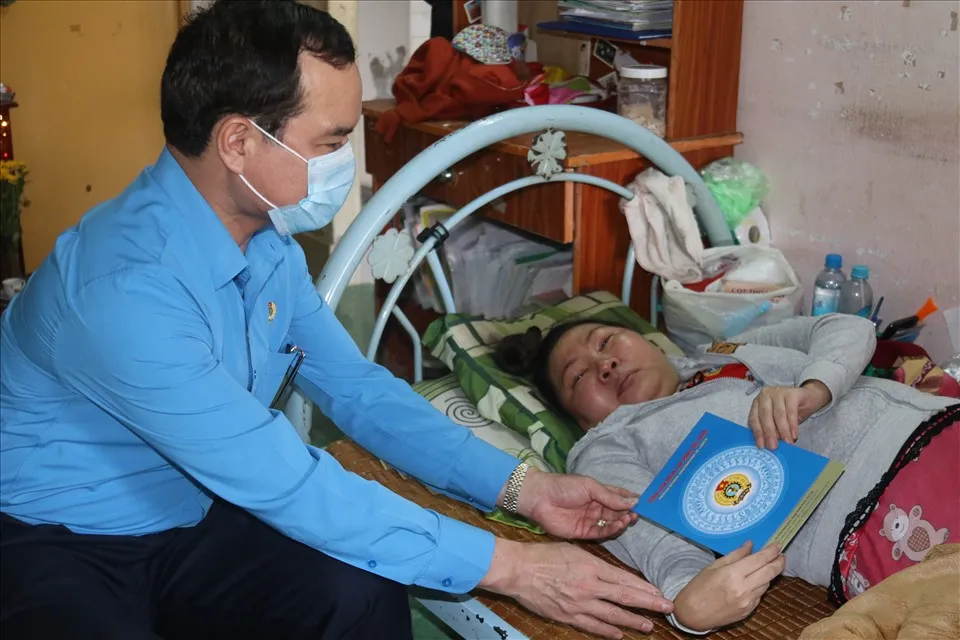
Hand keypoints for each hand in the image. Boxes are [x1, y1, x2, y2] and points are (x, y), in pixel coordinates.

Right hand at [480, 539, 673, 638]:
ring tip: (647, 626)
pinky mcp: (567, 616)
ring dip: (632, 621)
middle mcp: (589, 586)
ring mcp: (579, 604)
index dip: (644, 588)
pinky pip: (592, 626)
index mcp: (591, 566)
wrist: (519, 570)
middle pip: (625, 598)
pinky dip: (607, 631)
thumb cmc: (544, 555)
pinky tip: (619, 634)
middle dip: (648, 604)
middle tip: (666, 609)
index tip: (659, 593)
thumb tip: (613, 575)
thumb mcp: (574, 550)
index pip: (625, 580)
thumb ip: (594, 563)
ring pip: (612, 616)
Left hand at [513, 468, 638, 539]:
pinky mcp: (584, 533)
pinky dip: (611, 530)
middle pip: (617, 512)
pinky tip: (619, 525)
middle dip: (628, 513)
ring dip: (621, 522)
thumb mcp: (590, 487)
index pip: (618, 497)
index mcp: (598, 493)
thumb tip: (634, 501)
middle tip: (638, 514)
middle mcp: (596, 507)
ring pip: (611, 524)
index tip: (645, 503)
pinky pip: (601, 533)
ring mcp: (590, 520)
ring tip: (629, 519)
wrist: (541, 498)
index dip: (631, 500)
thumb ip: (611, 497)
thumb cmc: (565, 486)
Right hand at [673, 541, 784, 631]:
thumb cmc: (699, 587)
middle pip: (769, 572)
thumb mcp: (713, 566)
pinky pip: (759, 595)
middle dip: (778, 562)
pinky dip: (760, 586)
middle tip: (781, 555)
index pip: (759, 560)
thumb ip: (735, 555)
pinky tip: (756, 581)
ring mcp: (748, 602)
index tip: (777, 545)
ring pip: (766, 584)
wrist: (693, 614)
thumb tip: (750, 545)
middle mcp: (743, 588)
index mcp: (732, 574)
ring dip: (770, 574)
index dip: (770, 552)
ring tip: (769, 566)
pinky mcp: (748, 611)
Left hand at [747, 381, 830, 448]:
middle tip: (774, 446)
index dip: (757, 433)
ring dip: (783, 430)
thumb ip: (772, 429)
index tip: (762, 446)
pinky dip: (792, 425)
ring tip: (787, 442)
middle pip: (765, 415)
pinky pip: (791, 411)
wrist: (809, 398)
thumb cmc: (790, 411)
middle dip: (769, 433)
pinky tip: (794, 435)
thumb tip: (770, 444)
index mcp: (758, 402)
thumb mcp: (777, 421)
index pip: (754, 418)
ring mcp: (778, 392)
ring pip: (778, 414)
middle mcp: (765, 395)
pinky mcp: (792, 393)